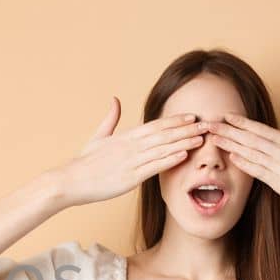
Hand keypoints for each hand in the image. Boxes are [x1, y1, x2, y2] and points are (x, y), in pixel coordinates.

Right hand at [49, 96, 209, 207]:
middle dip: (188, 129)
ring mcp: (131, 161)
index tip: (192, 116)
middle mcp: (131, 146)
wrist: (70, 181)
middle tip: (208, 124)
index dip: (175, 120)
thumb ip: (110, 118)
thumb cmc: (84, 162)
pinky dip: (170, 159)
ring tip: (203, 138)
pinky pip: (154, 166)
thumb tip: (115, 99)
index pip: (155, 125)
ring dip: (185, 142)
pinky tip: (184, 155)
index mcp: (125, 136)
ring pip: (163, 148)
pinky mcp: (130, 177)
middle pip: (164, 134)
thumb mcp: (98, 136)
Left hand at [203, 101, 279, 217]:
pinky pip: (260, 171)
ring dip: (231, 144)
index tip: (226, 116)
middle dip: (229, 130)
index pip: (262, 129)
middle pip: (252, 137)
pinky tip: (231, 157)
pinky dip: (245, 163)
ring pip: (252, 152)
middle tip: (210, 124)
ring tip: (213, 138)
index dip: (242, 122)